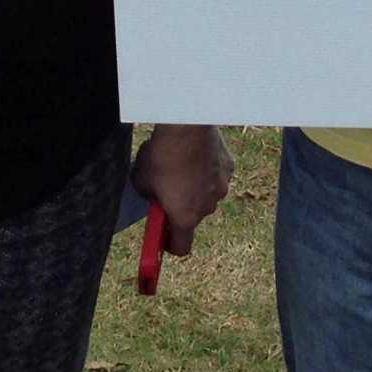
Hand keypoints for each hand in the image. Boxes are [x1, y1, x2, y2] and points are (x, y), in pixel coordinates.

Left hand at [131, 124, 233, 252]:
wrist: (187, 124)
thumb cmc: (162, 154)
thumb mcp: (142, 181)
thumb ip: (150, 198)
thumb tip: (155, 198)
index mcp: (186, 217)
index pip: (182, 247)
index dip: (170, 244)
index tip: (162, 235)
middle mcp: (208, 207)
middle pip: (194, 217)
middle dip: (181, 209)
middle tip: (167, 191)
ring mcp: (222, 187)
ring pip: (207, 194)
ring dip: (195, 188)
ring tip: (181, 166)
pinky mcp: (229, 167)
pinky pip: (216, 175)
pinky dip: (206, 170)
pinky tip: (195, 154)